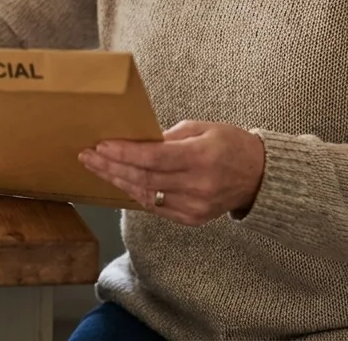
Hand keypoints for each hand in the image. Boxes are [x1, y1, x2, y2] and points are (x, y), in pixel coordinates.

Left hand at [78, 120, 265, 225]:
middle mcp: (198, 185)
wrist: (260, 177)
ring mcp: (196, 206)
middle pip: (144, 179)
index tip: (101, 145)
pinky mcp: (193, 219)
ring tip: (97, 167)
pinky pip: (157, 207)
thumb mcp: (202, 128)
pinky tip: (121, 182)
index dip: (124, 153)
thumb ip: (168, 136)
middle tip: (87, 156)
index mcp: (202, 157)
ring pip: (146, 196)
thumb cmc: (230, 145)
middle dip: (111, 167)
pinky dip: (136, 194)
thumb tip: (136, 140)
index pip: (154, 158)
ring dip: (118, 181)